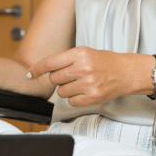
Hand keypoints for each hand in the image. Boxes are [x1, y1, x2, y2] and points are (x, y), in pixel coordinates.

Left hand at [27, 47, 141, 106]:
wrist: (126, 72)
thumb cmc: (104, 62)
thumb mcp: (84, 53)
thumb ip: (65, 60)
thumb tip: (44, 70)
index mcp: (79, 54)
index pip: (50, 63)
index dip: (37, 69)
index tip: (29, 73)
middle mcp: (83, 68)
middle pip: (54, 78)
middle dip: (59, 79)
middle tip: (71, 76)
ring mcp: (88, 83)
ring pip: (61, 91)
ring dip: (67, 89)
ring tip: (80, 83)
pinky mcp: (92, 97)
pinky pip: (71, 101)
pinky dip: (74, 98)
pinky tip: (84, 91)